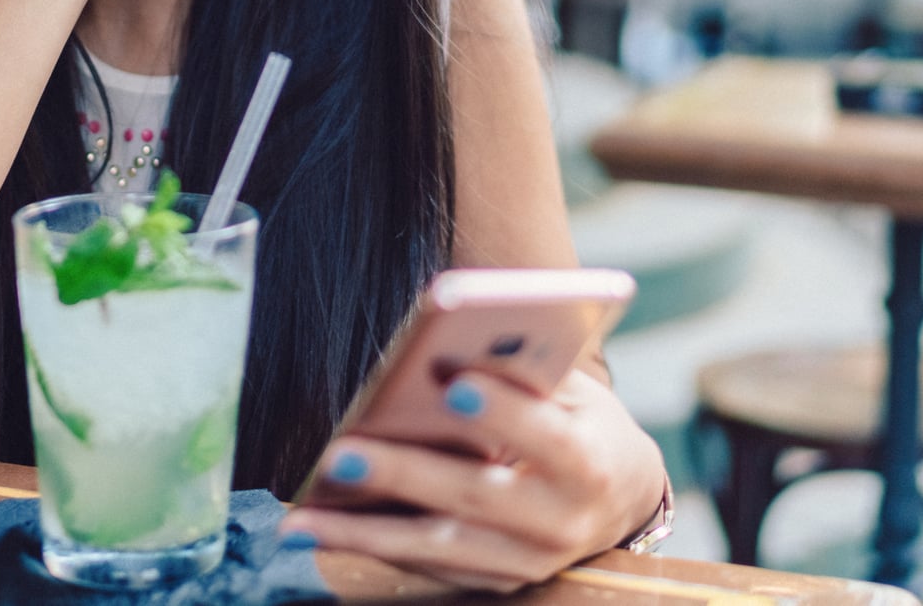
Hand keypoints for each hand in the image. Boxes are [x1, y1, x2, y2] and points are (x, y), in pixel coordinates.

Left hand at [279, 367, 668, 593]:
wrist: (619, 496)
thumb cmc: (580, 421)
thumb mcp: (571, 389)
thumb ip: (522, 370)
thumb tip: (450, 342)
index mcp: (588, 462)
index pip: (547, 436)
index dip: (505, 413)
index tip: (456, 385)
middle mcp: (562, 521)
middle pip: (476, 496)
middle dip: (405, 476)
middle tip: (342, 456)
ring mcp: (531, 560)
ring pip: (441, 546)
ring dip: (366, 533)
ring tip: (302, 519)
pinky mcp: (502, 580)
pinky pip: (433, 567)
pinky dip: (377, 547)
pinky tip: (326, 530)